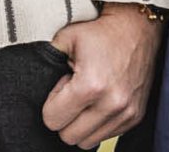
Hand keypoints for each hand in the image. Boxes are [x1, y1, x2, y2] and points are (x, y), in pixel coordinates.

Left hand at [41, 4, 160, 146]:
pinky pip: (106, 136)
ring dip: (81, 123)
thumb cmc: (98, 33)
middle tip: (71, 93)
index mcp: (90, 86)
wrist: (137, 29)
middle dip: (64, 117)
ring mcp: (126, 113)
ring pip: (88, 141)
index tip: (61, 86)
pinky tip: (100, 99)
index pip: (53, 120)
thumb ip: (46, 61)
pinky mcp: (135, 117)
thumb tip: (32, 83)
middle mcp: (111, 104)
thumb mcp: (65, 38)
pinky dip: (98, 123)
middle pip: (69, 136)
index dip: (51, 103)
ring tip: (86, 97)